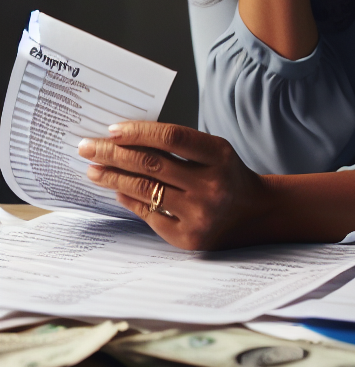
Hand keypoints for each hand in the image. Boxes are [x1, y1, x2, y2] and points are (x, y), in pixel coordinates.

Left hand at [78, 122, 268, 250]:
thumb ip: (180, 146)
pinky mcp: (187, 236)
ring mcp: (199, 213)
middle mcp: (211, 185)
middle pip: (152, 164)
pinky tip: (116, 189)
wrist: (254, 213)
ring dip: (113, 178)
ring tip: (94, 169)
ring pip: (145, 190)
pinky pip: (149, 214)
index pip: (172, 137)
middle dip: (114, 154)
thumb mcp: (215, 152)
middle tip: (88, 147)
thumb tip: (128, 141)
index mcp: (219, 155)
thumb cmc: (227, 175)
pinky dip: (129, 199)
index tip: (112, 130)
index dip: (139, 132)